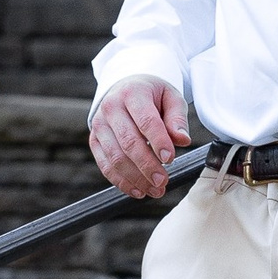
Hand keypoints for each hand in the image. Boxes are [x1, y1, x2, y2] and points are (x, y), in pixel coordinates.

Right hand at [90, 76, 189, 199]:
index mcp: (132, 93)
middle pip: (129, 142)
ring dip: (136, 178)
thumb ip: (177, 119)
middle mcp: (111, 107)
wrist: (126, 87)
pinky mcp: (94, 140)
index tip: (170, 159)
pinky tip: (138, 190)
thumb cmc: (152, 95)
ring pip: (116, 157)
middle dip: (147, 165)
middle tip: (163, 181)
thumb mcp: (171, 98)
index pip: (146, 120)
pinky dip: (121, 181)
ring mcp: (99, 125)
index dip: (158, 141)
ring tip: (155, 190)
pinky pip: (105, 165)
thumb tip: (183, 140)